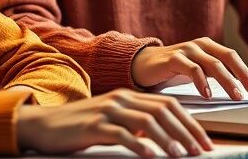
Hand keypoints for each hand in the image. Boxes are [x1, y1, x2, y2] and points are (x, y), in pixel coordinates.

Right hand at [16, 89, 212, 156]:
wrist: (43, 125)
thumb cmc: (79, 127)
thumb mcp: (112, 122)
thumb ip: (135, 125)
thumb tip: (161, 138)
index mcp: (129, 96)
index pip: (169, 105)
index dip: (190, 122)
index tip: (204, 141)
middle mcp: (121, 99)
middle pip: (163, 111)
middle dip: (186, 131)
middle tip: (201, 150)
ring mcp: (108, 110)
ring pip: (147, 121)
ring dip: (168, 139)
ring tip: (181, 154)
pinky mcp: (94, 125)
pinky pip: (122, 134)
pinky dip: (140, 145)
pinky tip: (151, 156)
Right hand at [131, 37, 247, 100]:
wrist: (141, 65)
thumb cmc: (172, 69)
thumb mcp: (196, 71)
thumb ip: (214, 75)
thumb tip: (239, 88)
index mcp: (207, 46)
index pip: (232, 56)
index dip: (245, 71)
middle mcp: (198, 45)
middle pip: (226, 57)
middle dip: (242, 74)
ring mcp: (185, 50)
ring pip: (212, 63)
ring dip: (227, 81)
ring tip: (235, 96)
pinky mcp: (172, 58)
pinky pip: (191, 68)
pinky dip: (202, 81)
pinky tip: (207, 94)